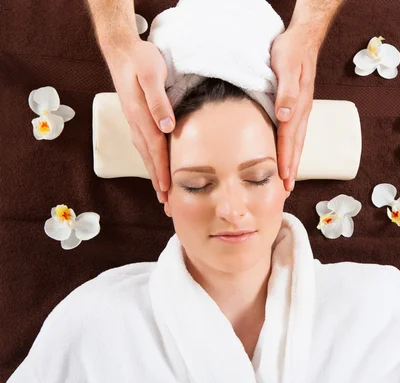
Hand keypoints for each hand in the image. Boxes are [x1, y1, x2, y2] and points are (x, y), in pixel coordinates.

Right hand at [103, 39, 173, 202]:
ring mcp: (135, 123)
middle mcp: (136, 123)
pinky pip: (145, 147)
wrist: (122, 50)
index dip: (163, 171)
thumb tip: (167, 126)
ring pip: (146, 156)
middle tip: (166, 206)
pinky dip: (151, 163)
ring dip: (155, 177)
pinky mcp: (137, 120)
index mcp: (141, 116)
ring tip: (162, 196)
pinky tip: (156, 171)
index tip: (168, 192)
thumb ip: (158, 101)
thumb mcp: (151, 74)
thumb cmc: (141, 60)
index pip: (156, 149)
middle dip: (159, 184)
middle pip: (150, 159)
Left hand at [270, 24, 319, 190]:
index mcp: (297, 105)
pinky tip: (288, 152)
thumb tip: (283, 115)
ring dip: (293, 160)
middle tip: (287, 190)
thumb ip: (286, 91)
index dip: (286, 159)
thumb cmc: (291, 50)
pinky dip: (292, 147)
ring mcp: (300, 109)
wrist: (302, 38)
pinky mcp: (296, 105)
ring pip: (297, 141)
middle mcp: (301, 111)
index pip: (289, 138)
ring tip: (289, 179)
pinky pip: (295, 132)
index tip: (284, 179)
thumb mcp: (286, 66)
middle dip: (292, 168)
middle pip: (296, 145)